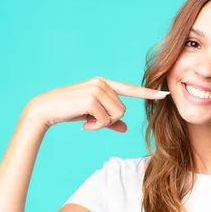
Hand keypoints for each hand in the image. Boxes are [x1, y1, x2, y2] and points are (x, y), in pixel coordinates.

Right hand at [23, 76, 169, 131]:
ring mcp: (97, 88)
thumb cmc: (69, 112)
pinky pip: (106, 120)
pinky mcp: (91, 97)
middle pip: (123, 110)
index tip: (165, 94)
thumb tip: (125, 128)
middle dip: (109, 121)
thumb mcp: (93, 116)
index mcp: (104, 84)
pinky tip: (83, 123)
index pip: (130, 89)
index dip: (148, 93)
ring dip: (102, 124)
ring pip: (117, 115)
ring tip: (86, 120)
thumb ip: (110, 121)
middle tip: (91, 121)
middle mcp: (102, 83)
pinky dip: (96, 126)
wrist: (45, 111)